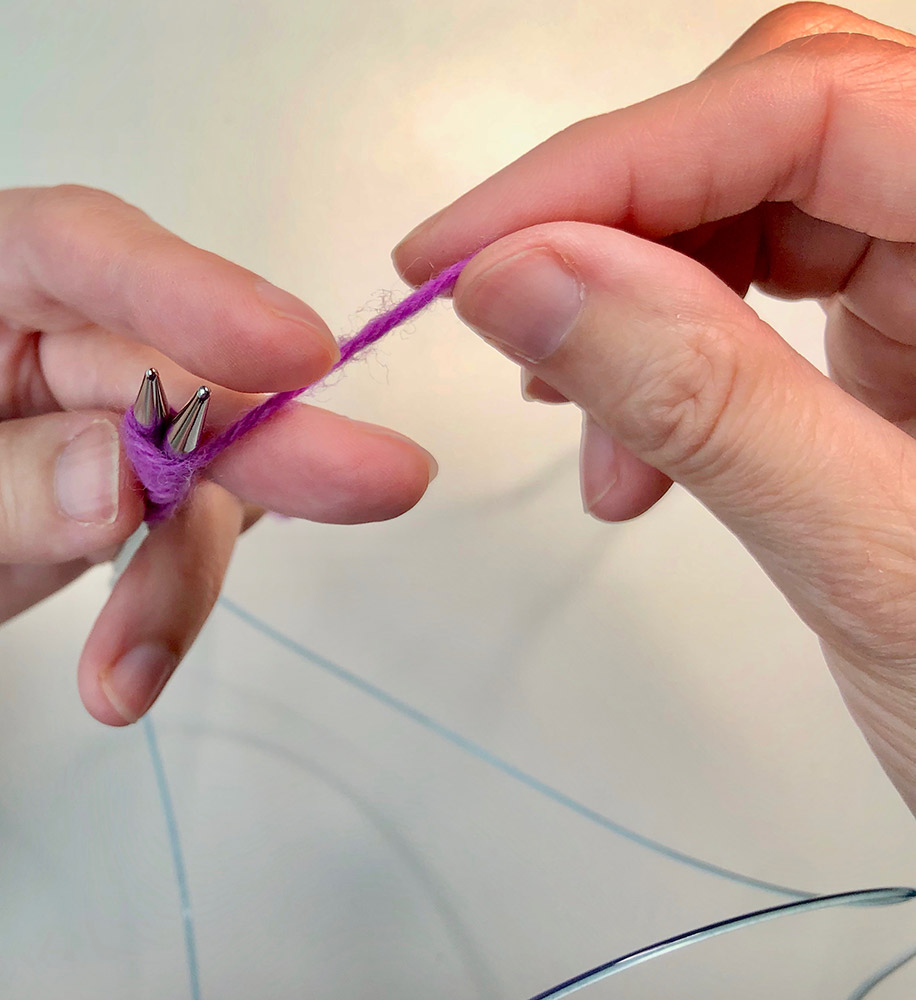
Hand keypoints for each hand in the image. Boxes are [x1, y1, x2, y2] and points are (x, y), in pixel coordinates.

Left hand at [0, 185, 433, 840]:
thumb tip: (130, 470)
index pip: (74, 250)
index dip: (186, 289)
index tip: (285, 349)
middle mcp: (27, 335)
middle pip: (174, 361)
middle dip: (261, 436)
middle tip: (376, 483)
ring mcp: (75, 422)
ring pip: (200, 466)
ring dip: (190, 568)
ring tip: (128, 668)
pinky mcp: (99, 506)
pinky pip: (176, 544)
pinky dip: (165, 614)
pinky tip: (116, 682)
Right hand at [393, 4, 915, 810]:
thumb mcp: (884, 563)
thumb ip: (709, 403)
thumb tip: (530, 279)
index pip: (809, 107)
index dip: (613, 163)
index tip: (472, 247)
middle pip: (776, 129)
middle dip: (617, 224)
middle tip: (501, 310)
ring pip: (756, 204)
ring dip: (630, 303)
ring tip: (583, 430)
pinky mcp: (911, 337)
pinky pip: (761, 288)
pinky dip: (667, 355)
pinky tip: (634, 450)